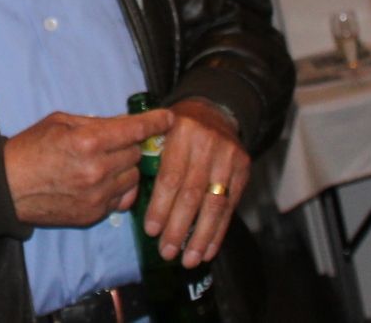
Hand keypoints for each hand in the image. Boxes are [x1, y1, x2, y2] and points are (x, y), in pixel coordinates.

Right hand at [5, 108, 173, 226]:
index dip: (155, 122)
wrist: (8, 187)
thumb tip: (125, 122)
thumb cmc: (30, 148)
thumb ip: (95, 122)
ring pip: (132, 178)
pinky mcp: (93, 214)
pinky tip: (103, 182)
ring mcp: (97, 195)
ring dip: (126, 168)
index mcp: (88, 141)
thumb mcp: (60, 122)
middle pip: (136, 154)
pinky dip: (118, 189)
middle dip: (132, 146)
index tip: (169, 119)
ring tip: (107, 163)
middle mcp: (97, 169)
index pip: (134, 130)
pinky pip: (122, 199)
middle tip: (119, 142)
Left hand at [143, 98, 248, 268]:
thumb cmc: (177, 129)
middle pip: (192, 194)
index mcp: (181, 131)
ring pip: (214, 204)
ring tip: (188, 260)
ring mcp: (229, 156)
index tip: (151, 231)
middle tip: (167, 252)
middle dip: (178, 228)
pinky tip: (207, 251)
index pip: (170, 176)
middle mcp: (208, 143)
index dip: (161, 206)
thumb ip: (146, 156)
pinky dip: (218, 232)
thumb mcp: (160, 130)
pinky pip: (230, 207)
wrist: (215, 111)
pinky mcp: (244, 169)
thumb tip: (126, 196)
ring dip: (200, 237)